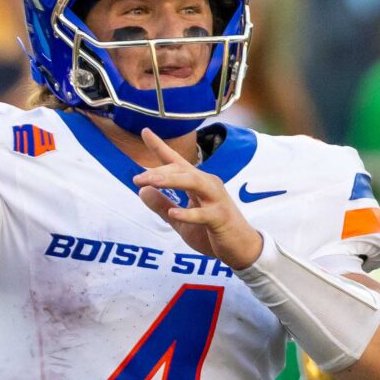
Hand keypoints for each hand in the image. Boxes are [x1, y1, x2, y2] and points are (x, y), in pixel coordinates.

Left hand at [132, 128, 265, 269]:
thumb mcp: (180, 220)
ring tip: (150, 182)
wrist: (242, 248)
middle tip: (137, 177)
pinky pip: (204, 214)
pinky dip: (188, 213)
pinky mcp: (221, 218)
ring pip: (193, 182)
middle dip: (159, 172)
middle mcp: (208, 185)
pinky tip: (173, 213)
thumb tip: (142, 190)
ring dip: (171, 180)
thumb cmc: (211, 233)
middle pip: (181, 170)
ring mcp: (216, 200)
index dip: (160, 146)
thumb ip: (162, 206)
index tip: (145, 131)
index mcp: (197, 183)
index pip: (176, 162)